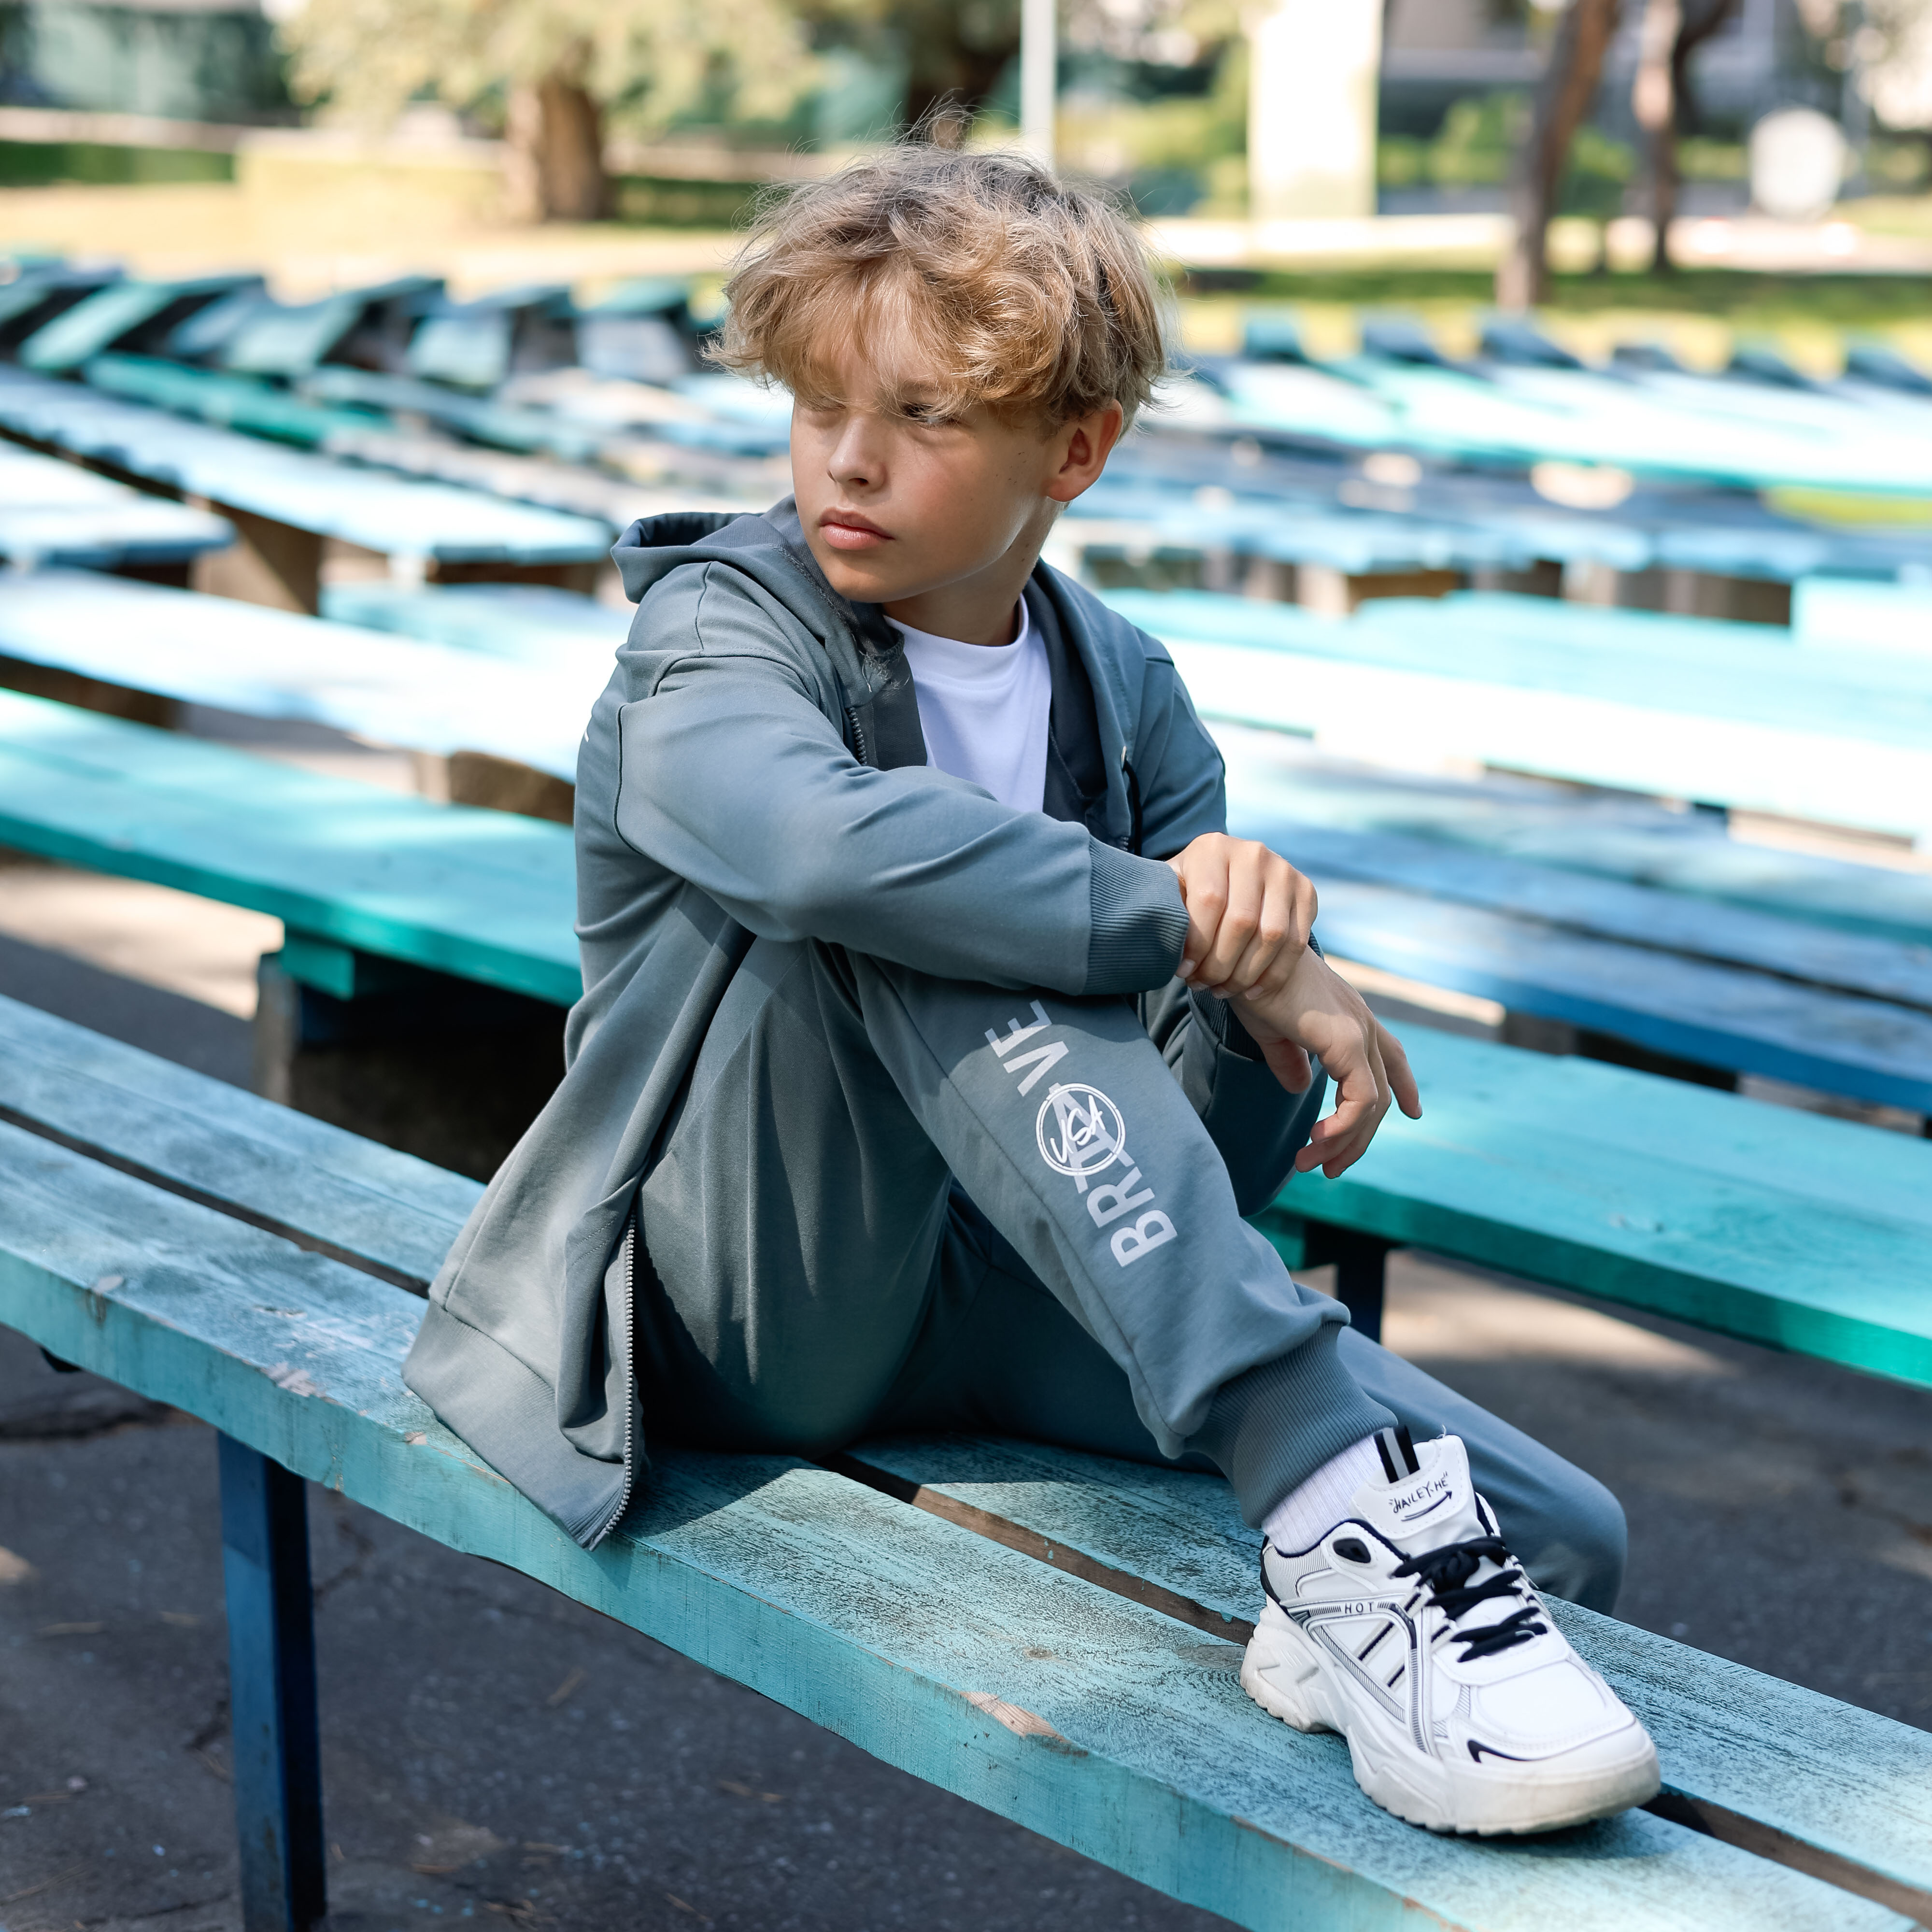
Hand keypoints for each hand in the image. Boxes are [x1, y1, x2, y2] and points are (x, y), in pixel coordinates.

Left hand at [1166, 834, 1317, 1006]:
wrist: (1228, 879)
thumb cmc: (1189, 892)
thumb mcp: (1171, 893)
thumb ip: (1166, 911)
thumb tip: (1164, 949)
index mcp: (1213, 847)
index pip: (1209, 901)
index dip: (1196, 943)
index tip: (1183, 971)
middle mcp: (1253, 853)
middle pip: (1242, 922)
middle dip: (1219, 965)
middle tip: (1202, 985)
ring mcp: (1284, 870)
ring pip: (1272, 936)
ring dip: (1245, 975)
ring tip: (1221, 990)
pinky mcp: (1306, 891)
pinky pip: (1295, 943)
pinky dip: (1272, 975)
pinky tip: (1249, 991)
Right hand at [1230, 949, 1421, 1178]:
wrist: (1246, 957)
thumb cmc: (1254, 985)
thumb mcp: (1275, 1031)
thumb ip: (1291, 1060)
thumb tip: (1301, 1087)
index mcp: (1350, 1017)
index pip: (1391, 1055)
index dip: (1405, 1085)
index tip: (1414, 1112)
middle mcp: (1363, 1023)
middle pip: (1380, 1094)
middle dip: (1358, 1138)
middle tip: (1331, 1169)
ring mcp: (1358, 1032)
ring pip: (1372, 1105)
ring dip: (1344, 1142)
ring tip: (1314, 1164)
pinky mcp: (1346, 1042)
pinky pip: (1359, 1101)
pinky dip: (1342, 1129)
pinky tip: (1317, 1140)